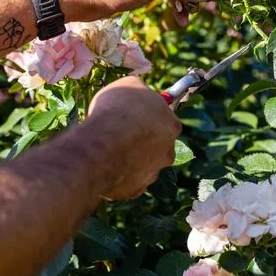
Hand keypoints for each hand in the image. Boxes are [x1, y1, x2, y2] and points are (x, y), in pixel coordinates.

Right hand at [87, 76, 181, 199]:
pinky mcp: (136, 190)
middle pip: (157, 145)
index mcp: (171, 125)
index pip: (166, 120)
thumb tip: (139, 91)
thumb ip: (139, 90)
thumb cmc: (118, 109)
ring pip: (143, 165)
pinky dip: (119, 176)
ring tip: (108, 150)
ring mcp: (153, 172)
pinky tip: (104, 166)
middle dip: (143, 141)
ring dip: (130, 159)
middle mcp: (168, 151)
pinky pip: (128, 182)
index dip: (149, 117)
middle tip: (121, 134)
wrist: (103, 144)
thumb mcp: (129, 85)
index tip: (135, 115)